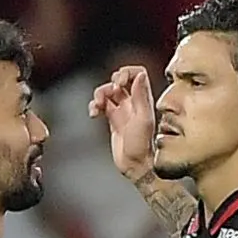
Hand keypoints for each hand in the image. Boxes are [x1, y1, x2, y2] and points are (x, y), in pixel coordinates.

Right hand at [87, 66, 157, 183]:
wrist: (135, 165)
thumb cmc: (142, 145)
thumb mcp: (143, 119)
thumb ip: (141, 96)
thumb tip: (140, 74)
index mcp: (143, 99)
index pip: (137, 74)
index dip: (126, 72)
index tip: (118, 81)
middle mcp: (133, 102)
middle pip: (119, 81)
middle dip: (110, 83)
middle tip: (108, 93)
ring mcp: (122, 110)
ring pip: (107, 92)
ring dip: (99, 95)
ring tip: (97, 106)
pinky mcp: (112, 119)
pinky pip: (101, 106)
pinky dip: (94, 106)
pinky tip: (94, 114)